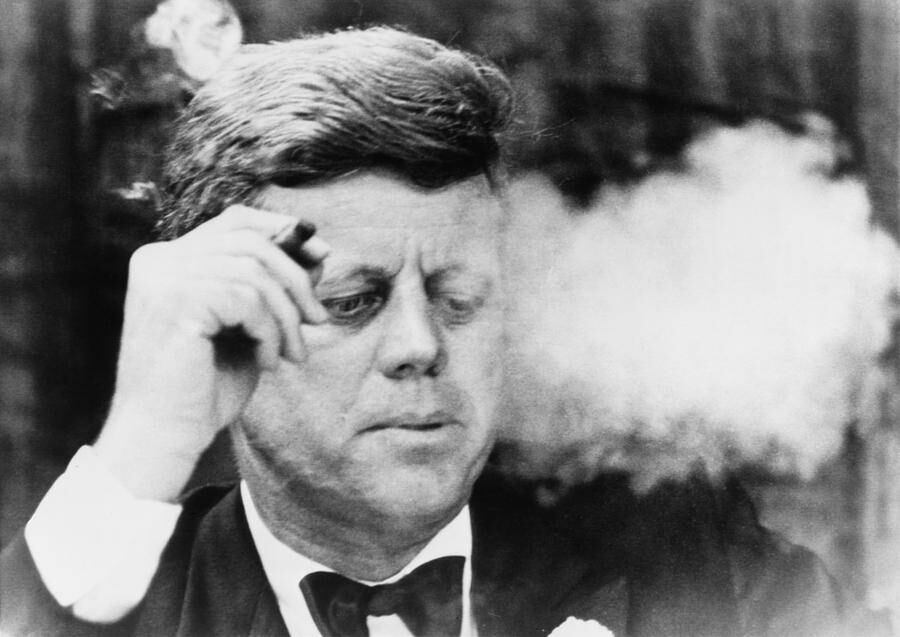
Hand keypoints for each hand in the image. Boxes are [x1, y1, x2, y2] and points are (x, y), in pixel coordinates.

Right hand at [93, 205, 329, 500]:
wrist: (163, 437)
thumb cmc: (204, 388)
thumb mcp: (248, 326)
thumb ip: (273, 286)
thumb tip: (317, 251)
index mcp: (169, 259)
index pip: (235, 221)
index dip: (283, 231)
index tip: (322, 253)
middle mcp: (159, 258)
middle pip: (251, 241)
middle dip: (296, 278)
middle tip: (318, 318)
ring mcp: (164, 276)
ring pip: (255, 271)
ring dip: (287, 316)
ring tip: (291, 353)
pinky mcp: (177, 300)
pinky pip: (248, 299)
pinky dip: (270, 331)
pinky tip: (266, 362)